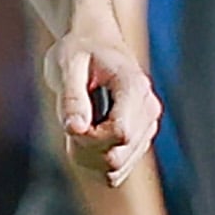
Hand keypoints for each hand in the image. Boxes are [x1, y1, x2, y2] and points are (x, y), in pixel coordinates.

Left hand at [40, 16, 158, 188]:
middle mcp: (148, 111)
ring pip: (116, 169)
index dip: (89, 137)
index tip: (71, 121)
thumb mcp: (65, 65)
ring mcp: (146, 128)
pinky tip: (84, 138)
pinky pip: (116, 171)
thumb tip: (74, 129)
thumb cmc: (77, 50)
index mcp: (135, 88)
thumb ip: (71, 98)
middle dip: (84, 149)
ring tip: (76, 127)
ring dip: (87, 158)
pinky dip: (94, 162)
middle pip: (116, 157)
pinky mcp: (139, 140)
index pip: (120, 133)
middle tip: (69, 123)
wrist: (92, 42)